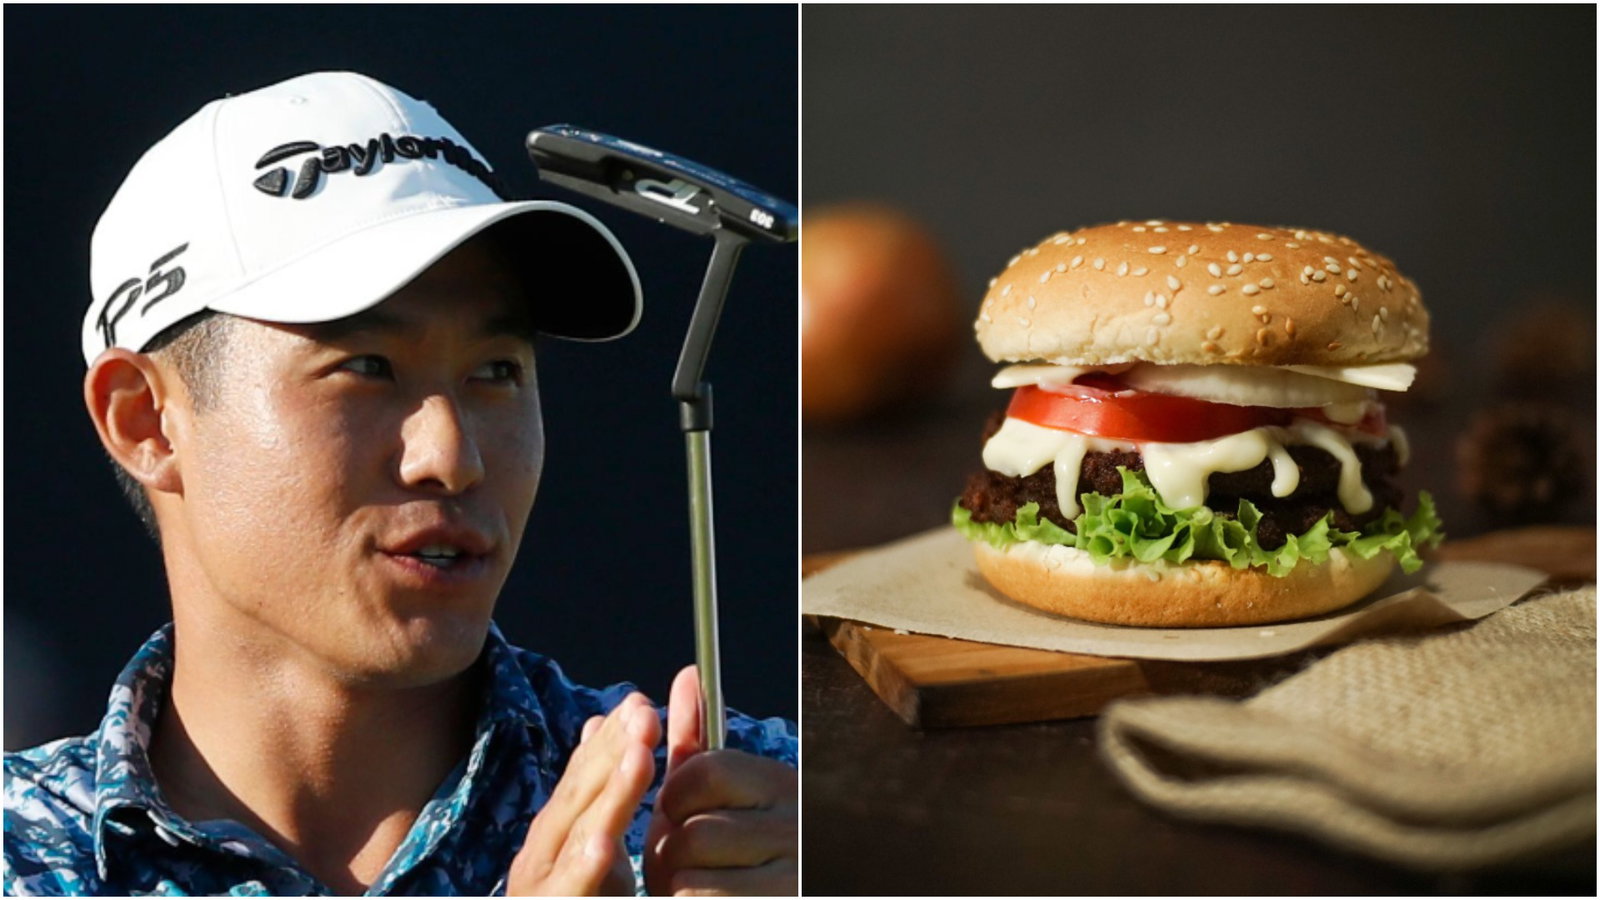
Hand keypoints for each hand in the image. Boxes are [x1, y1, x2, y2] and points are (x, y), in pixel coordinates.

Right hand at [508, 692, 659, 895]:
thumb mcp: (598, 845)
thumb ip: (603, 788)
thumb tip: (601, 721)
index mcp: (553, 833)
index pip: (582, 776)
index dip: (610, 737)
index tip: (640, 701)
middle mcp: (540, 856)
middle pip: (578, 796)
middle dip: (613, 752)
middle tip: (645, 713)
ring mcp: (543, 887)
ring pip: (575, 836)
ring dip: (608, 795)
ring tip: (640, 757)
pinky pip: (569, 889)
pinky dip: (583, 867)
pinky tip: (602, 843)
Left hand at [643, 667, 797, 895]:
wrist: (757, 898)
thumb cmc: (718, 853)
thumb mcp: (705, 796)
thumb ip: (695, 737)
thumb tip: (689, 672)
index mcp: (779, 784)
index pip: (707, 772)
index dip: (675, 796)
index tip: (677, 812)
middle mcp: (795, 826)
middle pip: (695, 831)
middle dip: (671, 851)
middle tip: (682, 860)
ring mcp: (791, 875)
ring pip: (694, 874)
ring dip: (676, 885)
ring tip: (692, 883)